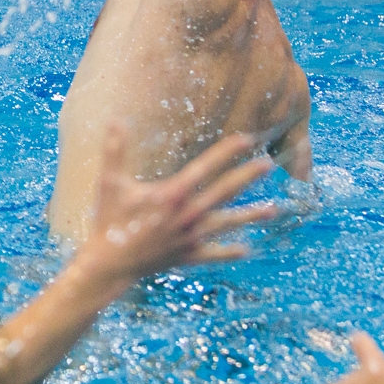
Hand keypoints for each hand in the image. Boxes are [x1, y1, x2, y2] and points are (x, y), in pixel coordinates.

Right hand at [78, 126, 275, 285]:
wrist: (110, 263)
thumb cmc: (109, 219)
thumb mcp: (109, 183)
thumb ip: (114, 150)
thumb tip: (115, 121)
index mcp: (171, 194)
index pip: (204, 168)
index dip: (226, 152)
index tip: (246, 139)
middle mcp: (187, 214)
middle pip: (224, 192)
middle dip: (247, 177)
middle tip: (268, 165)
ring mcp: (191, 237)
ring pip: (227, 223)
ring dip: (250, 215)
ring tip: (274, 209)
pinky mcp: (188, 256)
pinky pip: (214, 253)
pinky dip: (229, 252)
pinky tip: (246, 249)